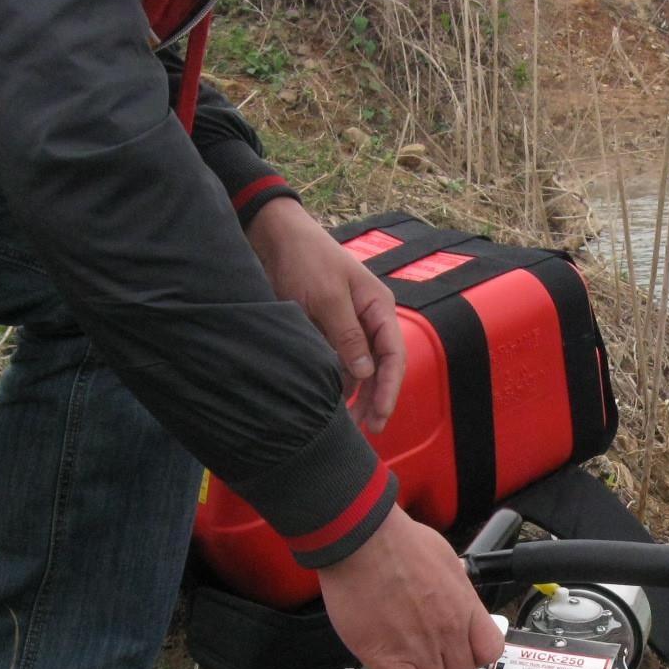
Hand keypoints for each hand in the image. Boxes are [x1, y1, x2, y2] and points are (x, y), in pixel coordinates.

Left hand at [247, 197, 405, 432]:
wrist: (275, 238)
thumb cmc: (307, 259)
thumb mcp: (328, 297)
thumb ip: (348, 336)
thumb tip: (365, 373)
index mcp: (379, 308)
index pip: (393, 356)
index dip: (389, 389)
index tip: (380, 416)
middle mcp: (368, 321)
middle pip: (380, 369)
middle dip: (376, 400)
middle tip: (367, 430)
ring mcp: (348, 328)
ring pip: (360, 370)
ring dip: (356, 396)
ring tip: (347, 424)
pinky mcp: (327, 332)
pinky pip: (338, 364)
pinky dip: (337, 384)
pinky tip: (331, 403)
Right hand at [316, 507, 504, 668]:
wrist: (363, 541)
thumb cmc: (397, 541)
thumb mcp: (444, 559)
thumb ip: (453, 586)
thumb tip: (452, 594)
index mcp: (464, 606)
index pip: (490, 650)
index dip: (476, 657)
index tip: (463, 655)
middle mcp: (448, 631)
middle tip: (430, 666)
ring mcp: (420, 648)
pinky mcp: (390, 659)